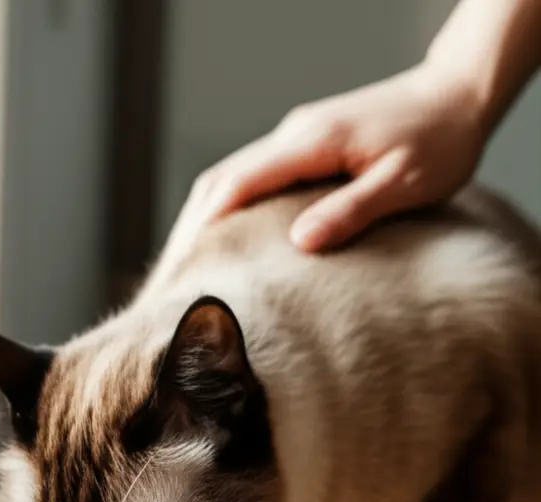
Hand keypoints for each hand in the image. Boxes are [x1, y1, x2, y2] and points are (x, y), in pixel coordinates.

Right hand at [171, 63, 489, 252]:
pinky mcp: (303, 145)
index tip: (181, 270)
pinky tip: (223, 240)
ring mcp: (295, 138)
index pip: (237, 185)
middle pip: (218, 180)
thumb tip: (299, 242)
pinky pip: (249, 177)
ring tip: (186, 268)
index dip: (203, 229)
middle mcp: (293, 135)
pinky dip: (225, 209)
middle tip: (170, 279)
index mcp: (311, 142)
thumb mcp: (404, 182)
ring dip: (202, 220)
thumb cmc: (441, 140)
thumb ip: (351, 210)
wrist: (459, 92)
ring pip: (228, 177)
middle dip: (189, 230)